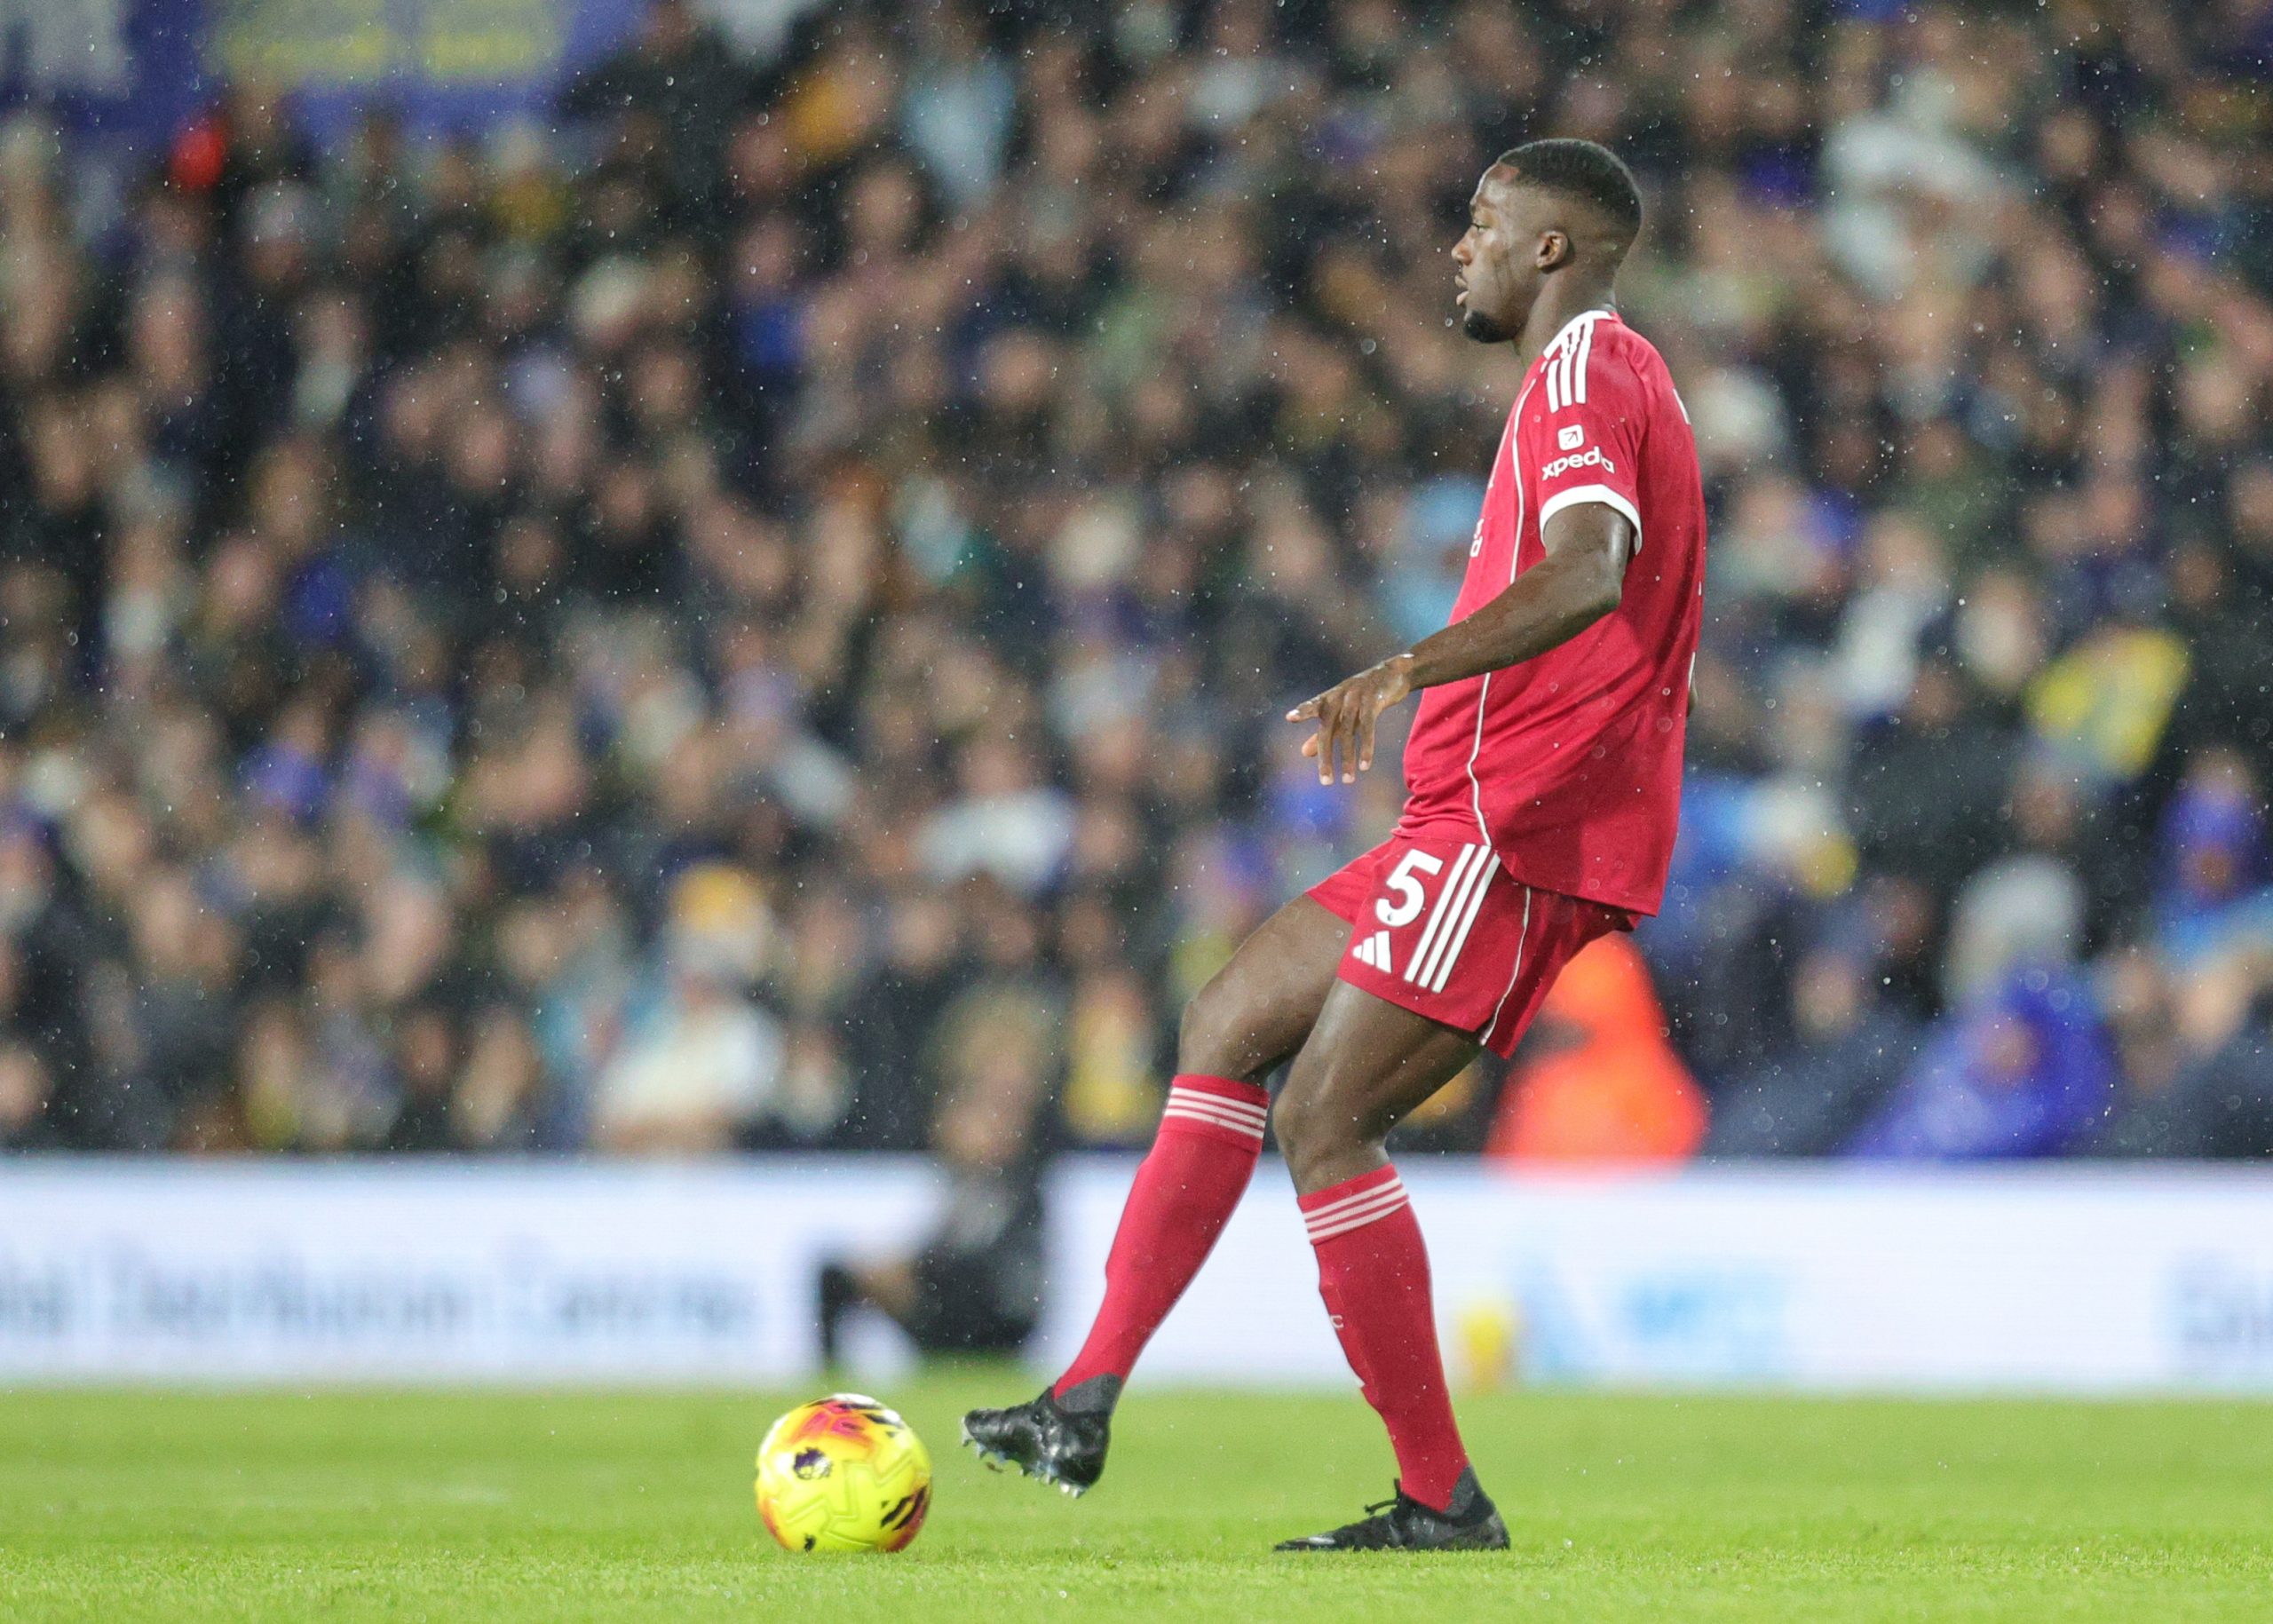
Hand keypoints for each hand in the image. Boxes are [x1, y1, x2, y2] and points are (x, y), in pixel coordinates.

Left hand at [1287, 655, 1414, 784]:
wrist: (1393, 673)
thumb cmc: (1363, 696)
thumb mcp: (1341, 712)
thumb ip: (1323, 733)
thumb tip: (1303, 754)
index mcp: (1329, 699)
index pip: (1313, 705)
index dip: (1303, 711)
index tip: (1290, 717)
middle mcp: (1339, 697)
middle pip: (1328, 729)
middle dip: (1326, 757)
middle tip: (1325, 782)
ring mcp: (1357, 697)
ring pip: (1348, 731)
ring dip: (1347, 758)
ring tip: (1347, 780)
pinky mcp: (1374, 701)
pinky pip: (1368, 726)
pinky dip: (1366, 746)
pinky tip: (1365, 765)